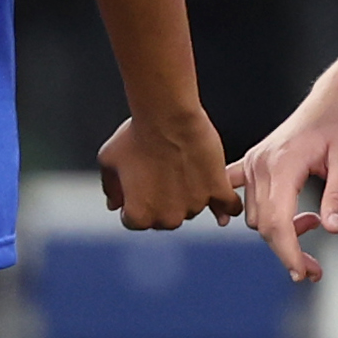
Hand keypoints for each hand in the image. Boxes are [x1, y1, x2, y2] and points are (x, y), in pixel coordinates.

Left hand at [98, 104, 231, 229]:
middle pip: (165, 217)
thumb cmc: (135, 136)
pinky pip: (228, 206)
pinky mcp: (217, 191)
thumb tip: (115, 205)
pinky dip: (227, 205)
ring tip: (183, 168)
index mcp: (138, 217)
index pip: (135, 220)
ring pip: (193, 208)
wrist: (166, 117)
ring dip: (190, 195)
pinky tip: (224, 203)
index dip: (136, 199)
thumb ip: (111, 188)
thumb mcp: (109, 161)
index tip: (140, 180)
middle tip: (163, 172)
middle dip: (163, 199)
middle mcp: (167, 218)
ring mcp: (194, 207)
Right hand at [227, 85, 337, 282]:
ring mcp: (252, 163)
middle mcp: (260, 164)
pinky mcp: (251, 163)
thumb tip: (333, 230)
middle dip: (288, 250)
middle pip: (264, 225)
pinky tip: (244, 225)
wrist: (332, 101)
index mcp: (283, 164)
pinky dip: (240, 211)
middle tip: (315, 267)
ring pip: (255, 216)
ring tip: (312, 219)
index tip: (302, 273)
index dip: (288, 252)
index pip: (277, 221)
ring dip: (280, 230)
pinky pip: (233, 192)